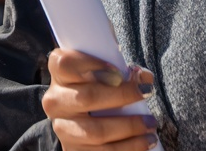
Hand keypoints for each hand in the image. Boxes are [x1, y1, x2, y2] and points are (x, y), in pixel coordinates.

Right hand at [41, 48, 158, 149]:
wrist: (82, 119)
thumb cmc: (96, 86)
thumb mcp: (102, 72)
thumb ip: (119, 70)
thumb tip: (144, 78)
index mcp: (59, 74)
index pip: (64, 63)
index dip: (91, 64)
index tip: (118, 72)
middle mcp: (55, 101)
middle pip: (86, 97)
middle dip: (121, 96)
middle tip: (146, 93)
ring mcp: (62, 128)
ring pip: (95, 131)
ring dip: (128, 128)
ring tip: (150, 125)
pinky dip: (127, 149)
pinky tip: (144, 143)